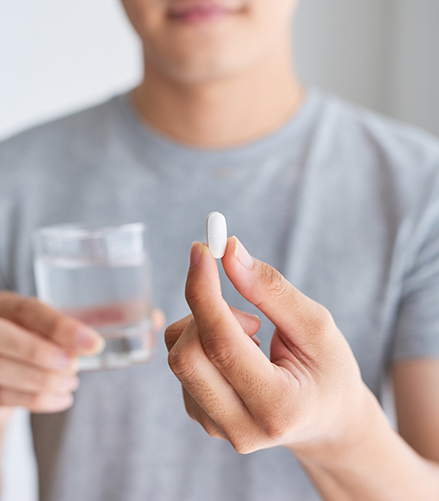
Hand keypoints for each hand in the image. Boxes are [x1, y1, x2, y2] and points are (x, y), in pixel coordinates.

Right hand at [0, 292, 164, 415]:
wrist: (5, 350)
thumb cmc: (45, 329)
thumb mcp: (63, 317)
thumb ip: (100, 315)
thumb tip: (156, 317)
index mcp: (10, 303)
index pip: (30, 310)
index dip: (61, 328)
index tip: (94, 345)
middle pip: (6, 340)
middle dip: (43, 357)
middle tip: (74, 369)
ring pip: (2, 372)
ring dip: (40, 383)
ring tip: (70, 384)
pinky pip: (3, 397)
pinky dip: (35, 401)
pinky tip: (61, 400)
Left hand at [165, 237, 377, 456]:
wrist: (326, 420)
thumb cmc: (329, 370)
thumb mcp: (316, 326)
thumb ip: (271, 290)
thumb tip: (229, 253)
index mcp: (278, 406)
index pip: (222, 344)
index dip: (204, 292)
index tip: (201, 250)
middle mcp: (241, 427)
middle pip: (186, 355)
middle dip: (206, 312)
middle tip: (248, 311)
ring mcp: (216, 427)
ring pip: (178, 357)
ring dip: (207, 328)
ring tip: (253, 337)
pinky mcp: (201, 417)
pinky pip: (182, 364)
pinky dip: (204, 342)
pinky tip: (239, 354)